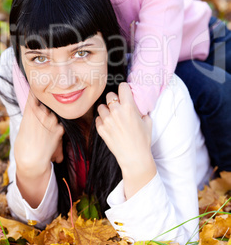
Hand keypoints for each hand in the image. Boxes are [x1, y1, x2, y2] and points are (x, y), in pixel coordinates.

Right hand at [14, 90, 64, 175]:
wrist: (32, 161)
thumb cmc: (22, 146)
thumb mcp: (23, 127)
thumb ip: (31, 117)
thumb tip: (35, 111)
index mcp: (30, 110)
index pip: (34, 93)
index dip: (36, 89)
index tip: (37, 85)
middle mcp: (42, 112)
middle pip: (46, 104)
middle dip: (44, 109)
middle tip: (39, 121)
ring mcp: (52, 120)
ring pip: (53, 115)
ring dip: (51, 121)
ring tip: (42, 134)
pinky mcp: (60, 129)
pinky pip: (59, 126)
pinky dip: (56, 131)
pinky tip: (49, 139)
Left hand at [96, 82, 155, 197]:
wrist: (134, 158)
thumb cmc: (142, 140)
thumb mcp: (147, 122)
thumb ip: (142, 110)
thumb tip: (138, 105)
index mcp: (129, 107)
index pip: (122, 87)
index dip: (124, 89)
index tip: (125, 93)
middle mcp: (116, 111)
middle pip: (109, 95)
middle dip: (114, 100)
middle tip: (118, 106)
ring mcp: (107, 120)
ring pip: (101, 107)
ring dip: (106, 110)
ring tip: (112, 117)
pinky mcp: (101, 129)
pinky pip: (97, 119)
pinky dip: (102, 121)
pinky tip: (109, 125)